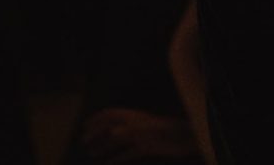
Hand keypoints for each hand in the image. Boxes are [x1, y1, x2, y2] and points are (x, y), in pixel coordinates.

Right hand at [78, 107, 199, 162]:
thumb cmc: (171, 131)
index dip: (97, 119)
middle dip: (97, 134)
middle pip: (112, 128)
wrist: (189, 139)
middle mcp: (135, 126)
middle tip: (84, 143)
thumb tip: (113, 134)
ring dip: (105, 146)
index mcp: (134, 117)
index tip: (84, 127)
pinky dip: (117, 158)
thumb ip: (132, 131)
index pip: (111, 115)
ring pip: (118, 142)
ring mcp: (141, 137)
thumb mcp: (150, 129)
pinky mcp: (148, 148)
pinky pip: (128, 153)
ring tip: (92, 154)